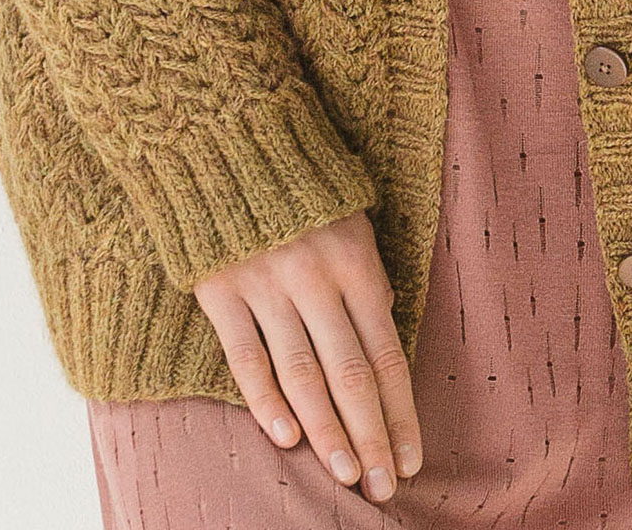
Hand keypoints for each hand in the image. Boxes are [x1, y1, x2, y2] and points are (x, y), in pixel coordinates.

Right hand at [193, 208, 421, 504]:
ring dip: (326, 431)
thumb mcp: (351, 217)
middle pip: (349, 373)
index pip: (386, 353)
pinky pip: (245, 354)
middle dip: (369, 436)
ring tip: (345, 476)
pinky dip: (265, 399)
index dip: (400, 412)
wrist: (224, 141)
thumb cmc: (298, 184)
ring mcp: (265, 284)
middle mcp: (315, 278)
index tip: (411, 460)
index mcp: (355, 261)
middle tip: (382, 489)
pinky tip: (285, 437)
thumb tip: (383, 329)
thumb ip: (367, 275)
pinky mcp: (220, 287)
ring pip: (301, 373)